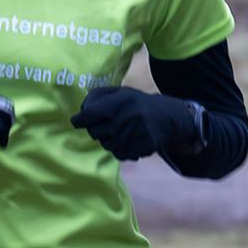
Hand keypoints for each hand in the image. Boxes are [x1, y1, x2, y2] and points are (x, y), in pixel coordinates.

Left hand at [71, 86, 203, 160]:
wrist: (170, 118)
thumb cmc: (139, 104)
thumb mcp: (121, 93)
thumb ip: (97, 97)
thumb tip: (80, 111)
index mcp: (119, 102)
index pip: (89, 115)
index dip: (79, 120)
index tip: (77, 121)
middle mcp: (125, 118)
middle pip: (94, 132)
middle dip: (96, 129)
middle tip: (107, 124)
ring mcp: (132, 135)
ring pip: (105, 144)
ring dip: (109, 139)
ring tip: (121, 131)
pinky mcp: (140, 148)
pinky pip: (118, 154)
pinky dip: (120, 149)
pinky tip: (129, 139)